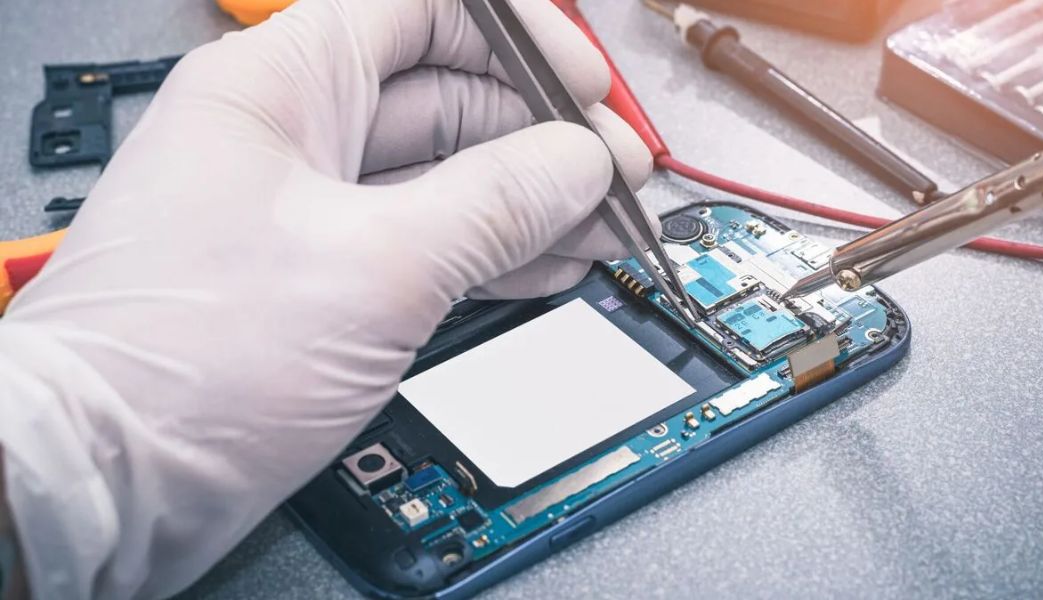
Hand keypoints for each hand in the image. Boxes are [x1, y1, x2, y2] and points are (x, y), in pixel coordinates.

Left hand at [0, 0, 651, 596]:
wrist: (111, 479)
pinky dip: (494, 254)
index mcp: (281, 84)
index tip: (583, 81)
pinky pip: (430, 245)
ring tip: (603, 225)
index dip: (517, 40)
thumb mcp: (376, 265)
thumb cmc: (182, 361)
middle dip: (540, 135)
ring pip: (446, 179)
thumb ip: (494, 205)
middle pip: (447, 99)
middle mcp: (295, 135)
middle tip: (613, 174)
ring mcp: (313, 213)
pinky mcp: (326, 281)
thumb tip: (576, 165)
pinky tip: (553, 265)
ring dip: (531, 202)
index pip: (420, 12)